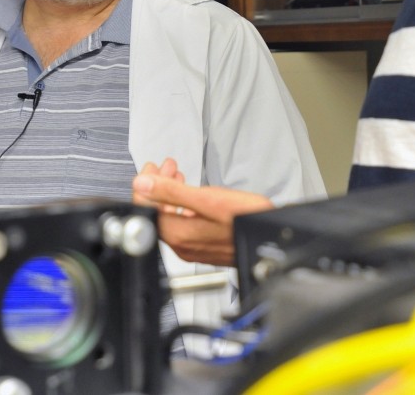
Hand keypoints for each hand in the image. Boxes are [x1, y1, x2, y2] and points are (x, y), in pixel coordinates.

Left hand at [132, 163, 272, 265]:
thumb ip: (171, 192)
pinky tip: (189, 194)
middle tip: (162, 167)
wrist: (272, 239)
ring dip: (171, 193)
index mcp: (179, 234)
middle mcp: (183, 245)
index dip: (143, 185)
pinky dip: (182, 204)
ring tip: (175, 174)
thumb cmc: (246, 220)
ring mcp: (193, 247)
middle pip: (158, 212)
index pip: (146, 208)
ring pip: (171, 216)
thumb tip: (143, 185)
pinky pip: (184, 223)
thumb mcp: (208, 199)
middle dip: (158, 185)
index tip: (149, 168)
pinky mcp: (205, 246)